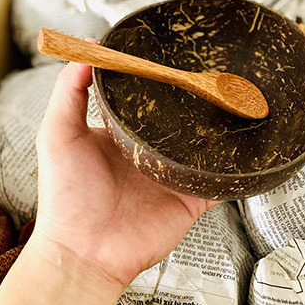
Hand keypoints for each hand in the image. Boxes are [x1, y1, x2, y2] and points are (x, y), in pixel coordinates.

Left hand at [34, 61, 216, 287]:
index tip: (176, 59)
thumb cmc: (68, 198)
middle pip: (181, 121)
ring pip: (204, 148)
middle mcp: (151, 152)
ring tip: (238, 108)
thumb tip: (82, 51)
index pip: (148, 100)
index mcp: (124, 135)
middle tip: (216, 79)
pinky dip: (233, 170)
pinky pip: (218, 181)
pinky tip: (245, 153)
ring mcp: (173, 174)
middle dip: (197, 103)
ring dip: (219, 133)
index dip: (161, 81)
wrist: (88, 253)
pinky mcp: (191, 197)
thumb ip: (69, 93)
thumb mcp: (59, 136)